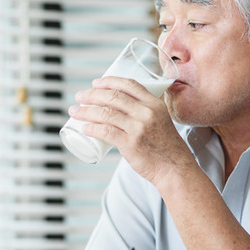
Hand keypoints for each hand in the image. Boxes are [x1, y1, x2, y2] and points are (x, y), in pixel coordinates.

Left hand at [70, 76, 190, 183]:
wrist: (174, 168)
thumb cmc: (165, 146)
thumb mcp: (160, 119)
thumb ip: (144, 111)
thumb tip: (119, 106)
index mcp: (154, 103)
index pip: (128, 84)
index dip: (108, 81)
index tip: (95, 83)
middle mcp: (146, 112)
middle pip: (113, 97)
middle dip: (91, 95)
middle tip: (79, 97)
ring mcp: (138, 128)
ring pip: (105, 113)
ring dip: (85, 111)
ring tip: (74, 111)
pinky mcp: (130, 144)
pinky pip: (105, 132)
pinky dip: (91, 128)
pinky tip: (83, 128)